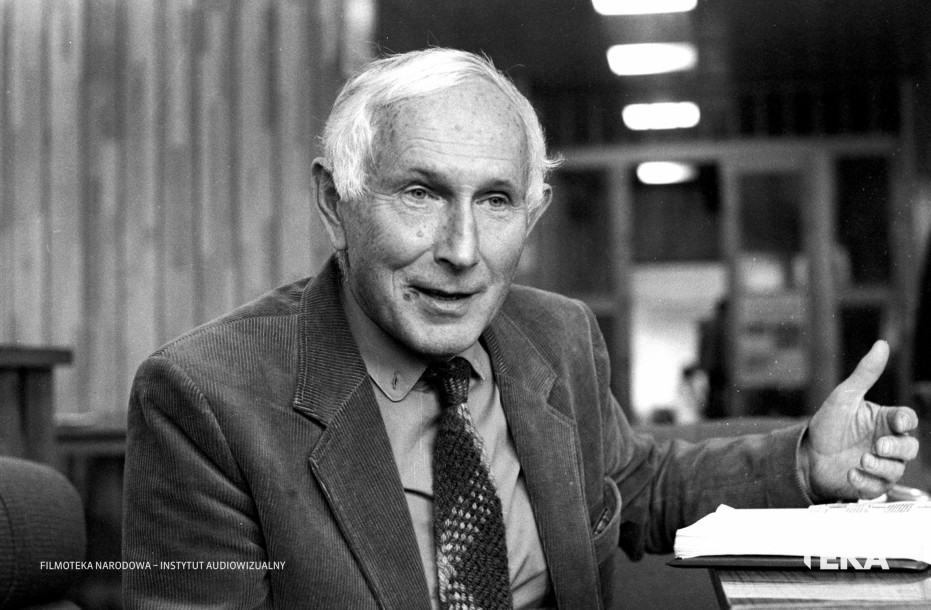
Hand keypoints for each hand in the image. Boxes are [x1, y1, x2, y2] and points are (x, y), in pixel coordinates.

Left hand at [801, 340, 918, 500]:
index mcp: (884, 421)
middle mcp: (886, 443)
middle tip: (878, 446)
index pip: (907, 420)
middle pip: (909, 448)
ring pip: (896, 470)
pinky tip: (852, 474)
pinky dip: (866, 481)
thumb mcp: (844, 396)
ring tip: (861, 460)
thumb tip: (882, 345)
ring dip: (881, 466)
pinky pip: (877, 487)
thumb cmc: (828, 425)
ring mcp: (880, 465)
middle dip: (897, 448)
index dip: (905, 421)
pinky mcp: (869, 484)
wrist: (805, 454)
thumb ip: (865, 374)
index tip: (897, 422)